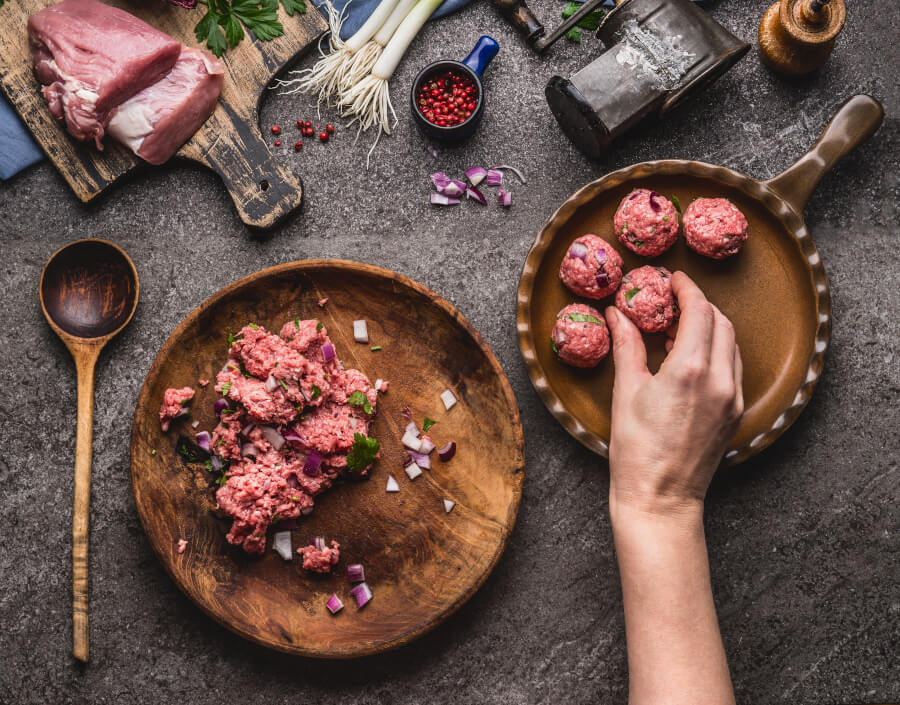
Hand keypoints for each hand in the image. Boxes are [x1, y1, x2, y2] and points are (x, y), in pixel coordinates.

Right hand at [605, 271, 742, 519]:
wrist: (661, 498)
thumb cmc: (637, 451)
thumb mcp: (626, 392)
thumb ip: (627, 346)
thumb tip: (618, 315)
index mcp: (689, 370)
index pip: (699, 311)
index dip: (686, 289)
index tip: (673, 279)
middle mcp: (719, 380)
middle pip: (720, 322)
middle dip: (699, 305)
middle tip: (673, 301)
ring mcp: (732, 398)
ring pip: (731, 344)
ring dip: (709, 327)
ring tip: (677, 330)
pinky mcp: (735, 413)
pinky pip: (733, 368)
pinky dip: (716, 352)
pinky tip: (689, 359)